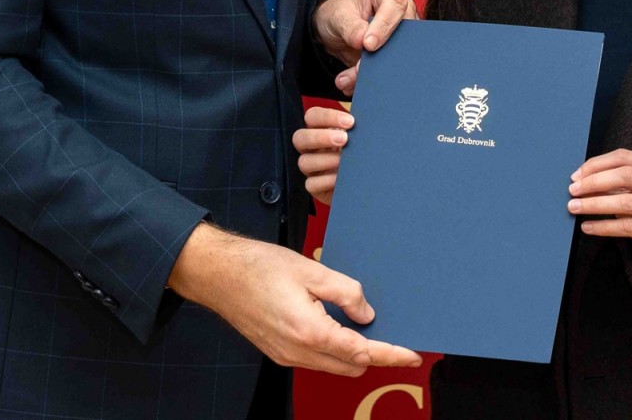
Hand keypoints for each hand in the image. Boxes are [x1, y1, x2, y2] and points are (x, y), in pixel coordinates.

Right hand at [167, 224, 420, 375]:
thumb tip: (367, 313)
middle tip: (385, 326)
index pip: (362, 352)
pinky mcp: (278, 352)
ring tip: (354, 318)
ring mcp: (286, 355)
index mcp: (310, 332)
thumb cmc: (259, 266)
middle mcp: (298, 352)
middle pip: (351, 365)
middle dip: (373, 351)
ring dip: (350, 349)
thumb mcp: (311, 270)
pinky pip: (314, 358)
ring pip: (333, 364)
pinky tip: (331, 321)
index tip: (413, 355)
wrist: (218, 274)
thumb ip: (346, 292)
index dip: (391, 354)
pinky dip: (331, 346)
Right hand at [293, 104, 352, 205]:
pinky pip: (311, 184)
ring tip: (344, 161)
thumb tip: (364, 123)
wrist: (362, 181)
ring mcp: (310, 168)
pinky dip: (326, 181)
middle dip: (320, 137)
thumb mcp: (356, 138)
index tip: (350, 122)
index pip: (312, 116)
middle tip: (344, 139)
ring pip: (304, 162)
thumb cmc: (357, 153)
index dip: (328, 117)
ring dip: (325, 160)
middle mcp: (310, 148)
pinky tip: (340, 178)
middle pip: (299, 138)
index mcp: (318, 130)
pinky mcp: (315, 187)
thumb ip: (354, 129)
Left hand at [312, 0, 416, 70]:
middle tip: (359, 67)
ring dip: (374, 70)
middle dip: (382, 54)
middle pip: (404, 33)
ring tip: (350, 78)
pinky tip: (351, 82)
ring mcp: (400, 34)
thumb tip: (363, 41)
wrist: (332, 30)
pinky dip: (369, 77)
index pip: (395, 5)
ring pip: (397, 55)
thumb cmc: (338, 13)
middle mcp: (399, 12)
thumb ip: (350, 26)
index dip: (385, 25)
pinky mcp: (394, 53)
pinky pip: (388, 68)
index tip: (368, 44)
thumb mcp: (338, 16)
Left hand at [568, 148, 631, 275]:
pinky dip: (603, 226)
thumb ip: (620, 185)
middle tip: (572, 190)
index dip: (597, 164)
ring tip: (574, 208)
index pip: (625, 158)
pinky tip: (588, 227)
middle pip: (626, 175)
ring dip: (594, 204)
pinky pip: (627, 227)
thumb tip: (582, 180)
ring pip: (625, 202)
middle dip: (594, 181)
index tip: (577, 175)